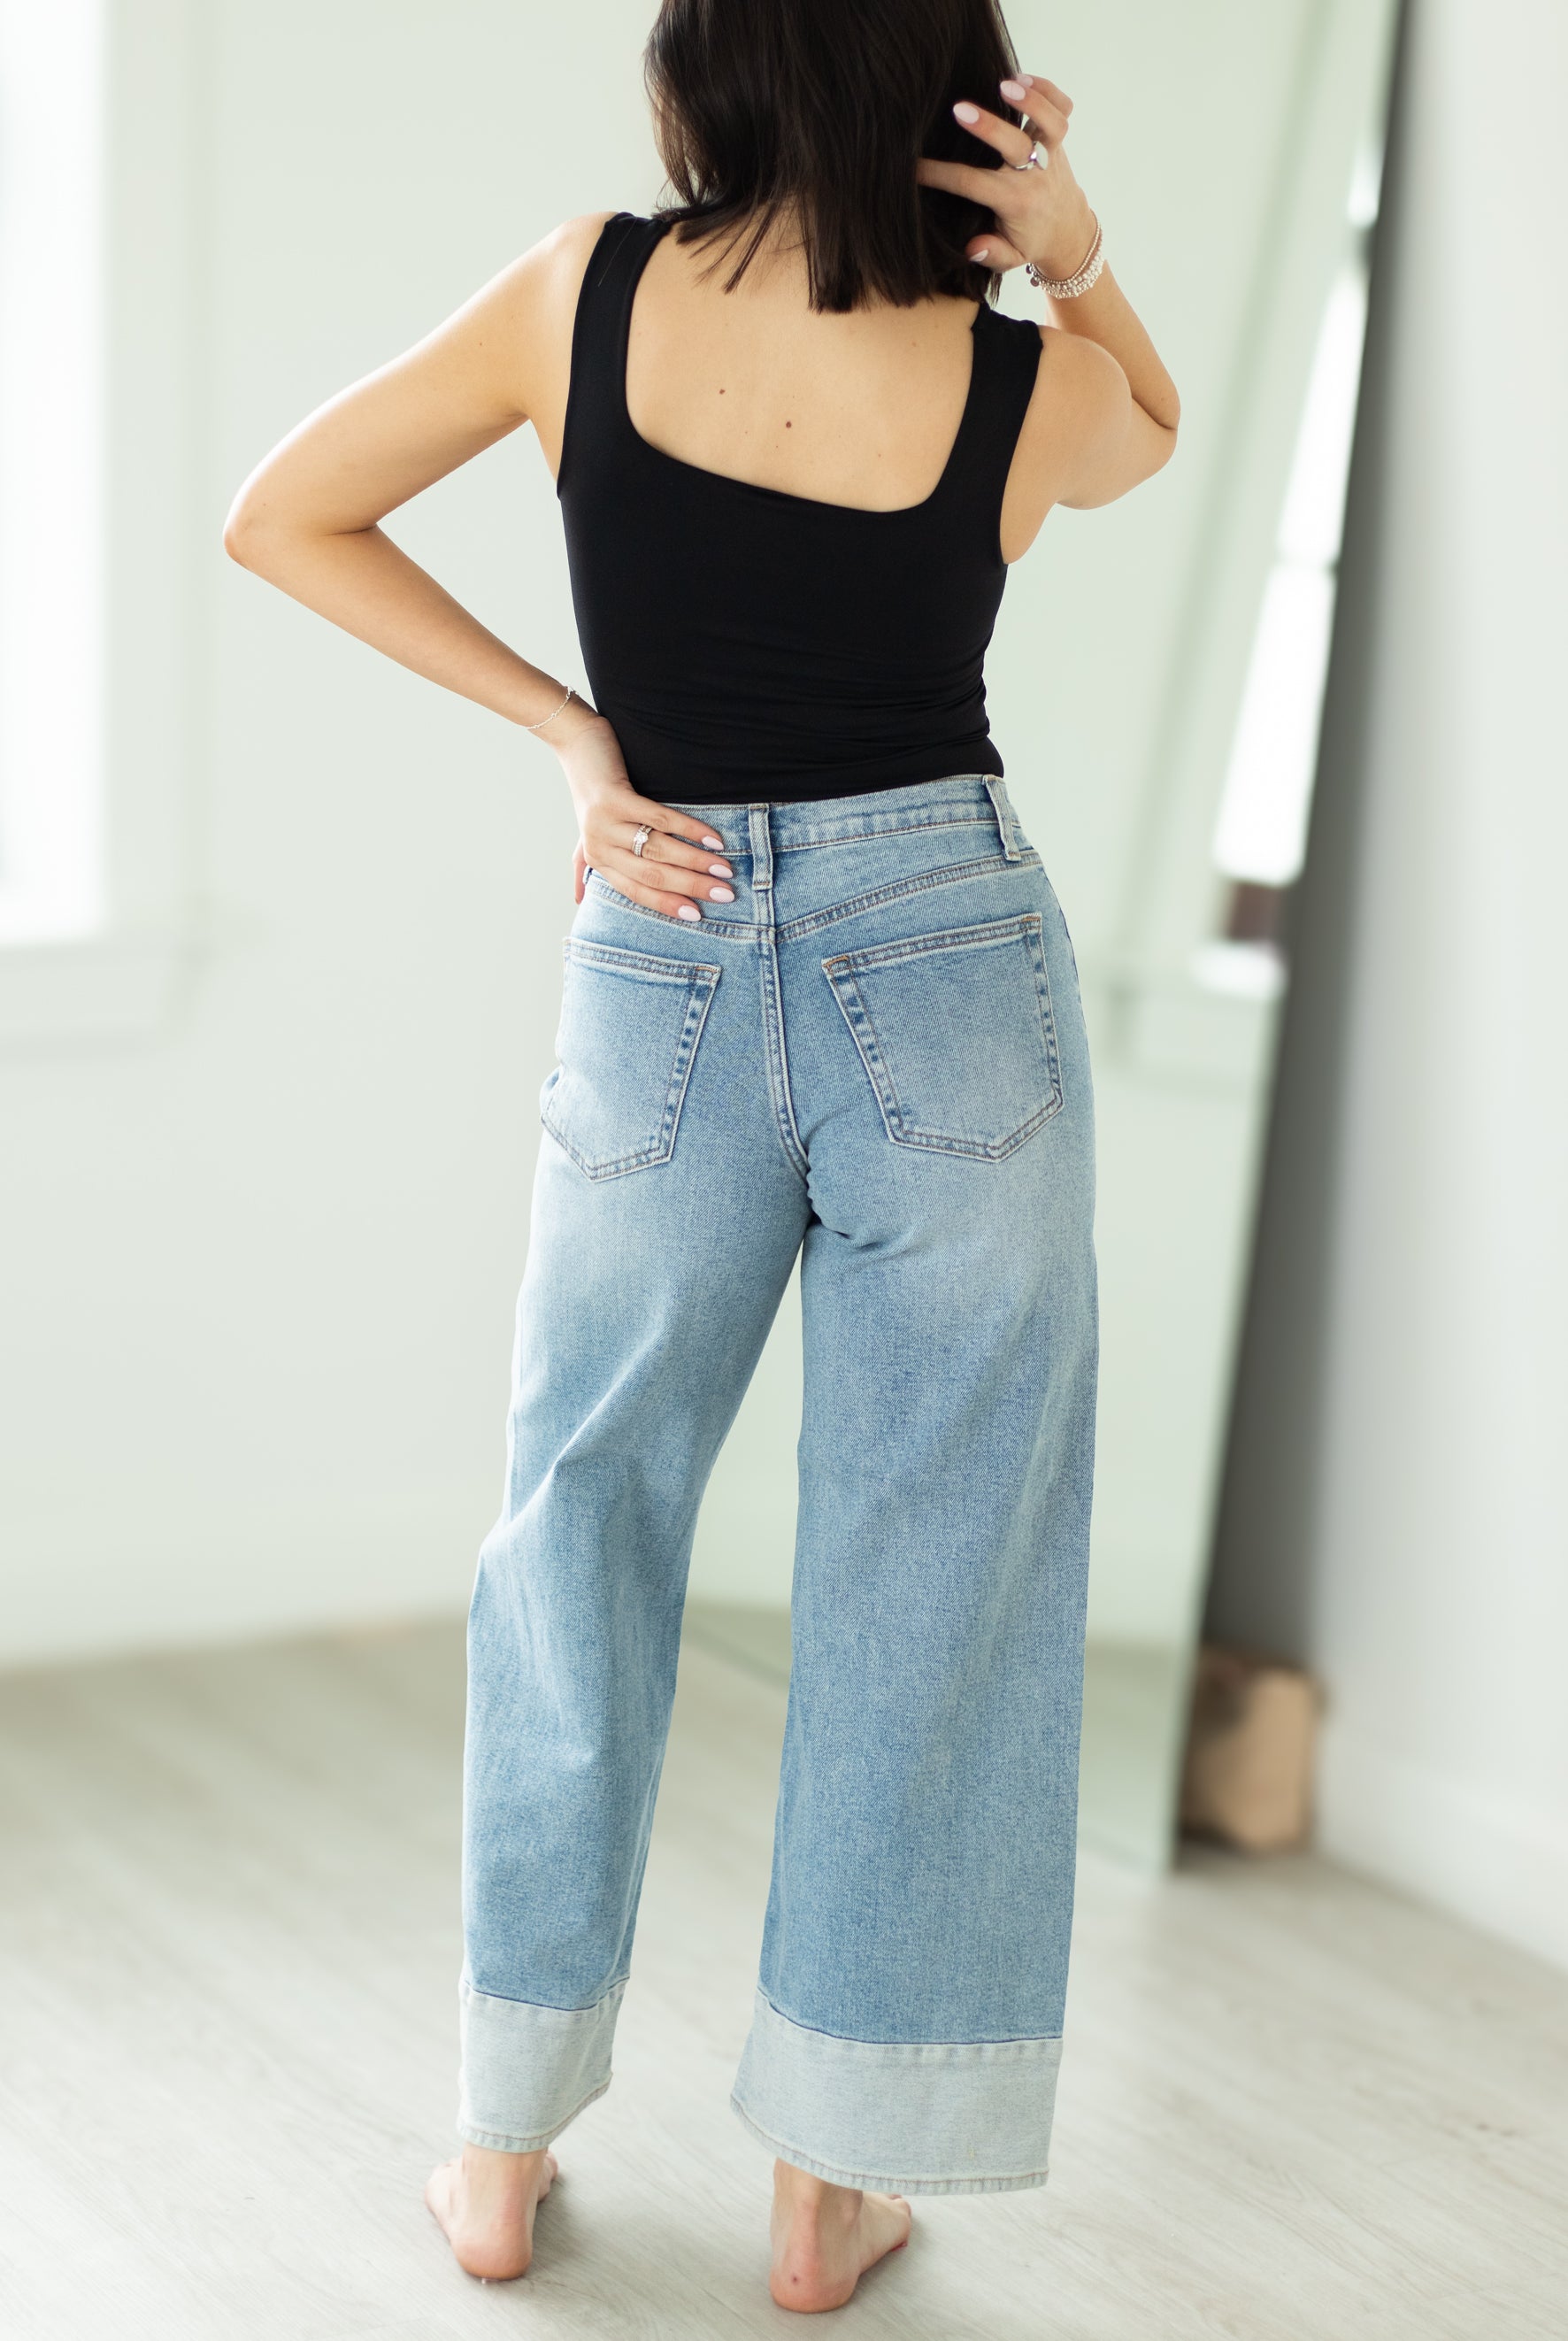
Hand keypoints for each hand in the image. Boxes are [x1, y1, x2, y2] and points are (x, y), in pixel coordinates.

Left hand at [549, 708, 735, 921]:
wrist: (577, 744)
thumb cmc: (592, 790)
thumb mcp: (587, 833)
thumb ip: (585, 865)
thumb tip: (577, 900)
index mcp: (599, 860)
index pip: (638, 892)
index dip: (669, 905)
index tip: (699, 915)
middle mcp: (600, 847)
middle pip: (653, 875)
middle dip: (693, 887)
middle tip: (725, 895)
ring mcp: (605, 823)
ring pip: (659, 850)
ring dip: (697, 862)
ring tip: (725, 869)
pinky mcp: (615, 798)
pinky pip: (660, 819)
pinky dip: (690, 830)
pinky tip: (713, 839)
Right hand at [917, 73, 1096, 283]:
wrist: (1070, 235)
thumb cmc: (1031, 242)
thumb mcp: (1010, 258)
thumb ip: (992, 254)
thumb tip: (972, 248)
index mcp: (1015, 202)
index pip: (972, 184)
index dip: (940, 174)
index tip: (914, 166)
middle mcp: (1034, 175)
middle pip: (1014, 146)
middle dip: (988, 127)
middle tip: (959, 110)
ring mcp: (1049, 155)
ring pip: (1051, 123)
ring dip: (1032, 100)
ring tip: (1006, 84)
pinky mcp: (1059, 142)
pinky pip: (1064, 109)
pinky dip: (1050, 91)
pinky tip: (1025, 79)